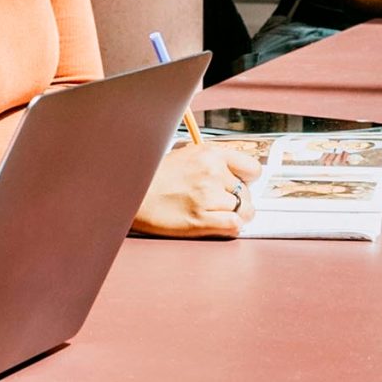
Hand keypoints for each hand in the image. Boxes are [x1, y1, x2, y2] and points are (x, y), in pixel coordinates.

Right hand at [132, 142, 261, 238]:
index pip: (252, 168)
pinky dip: (229, 228)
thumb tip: (234, 175)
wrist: (130, 195)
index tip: (239, 186)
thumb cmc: (154, 177)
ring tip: (216, 215)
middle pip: (247, 193)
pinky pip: (234, 225)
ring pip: (244, 210)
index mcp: (209, 153)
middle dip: (237, 201)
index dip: (247, 180)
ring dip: (234, 215)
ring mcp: (207, 196)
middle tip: (218, 204)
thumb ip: (211, 163)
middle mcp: (212, 172)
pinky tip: (215, 224)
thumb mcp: (184, 156)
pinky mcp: (201, 219)